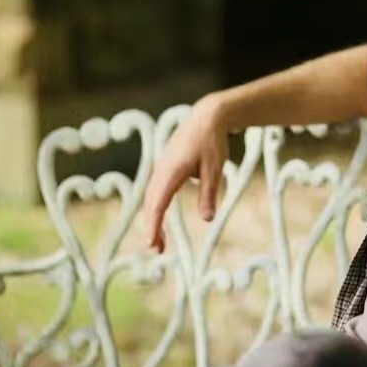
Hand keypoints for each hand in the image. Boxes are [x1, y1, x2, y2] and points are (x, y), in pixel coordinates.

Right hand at [142, 94, 229, 251]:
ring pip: (152, 197)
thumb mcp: (215, 170)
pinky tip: (160, 216)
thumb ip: (209, 195)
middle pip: (152, 203)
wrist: (207, 117)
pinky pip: (156, 189)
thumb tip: (207, 219)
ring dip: (153, 217)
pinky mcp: (165, 165)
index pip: (159, 204)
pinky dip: (156, 205)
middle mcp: (162, 170)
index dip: (154, 226)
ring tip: (160, 240)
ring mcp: (161, 166)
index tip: (152, 244)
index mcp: (171, 171)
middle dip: (152, 227)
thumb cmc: (212, 142)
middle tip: (157, 250)